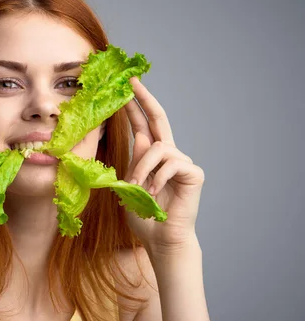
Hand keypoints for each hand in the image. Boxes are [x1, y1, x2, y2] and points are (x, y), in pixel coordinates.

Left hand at [122, 77, 204, 256]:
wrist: (161, 238)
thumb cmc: (145, 215)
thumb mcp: (130, 185)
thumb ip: (133, 162)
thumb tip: (134, 138)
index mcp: (151, 155)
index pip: (142, 125)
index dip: (135, 106)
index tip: (127, 86)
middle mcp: (168, 154)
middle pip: (159, 119)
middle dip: (145, 99)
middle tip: (133, 83)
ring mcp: (182, 162)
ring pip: (158, 148)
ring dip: (142, 168)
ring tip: (138, 188)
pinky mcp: (193, 172)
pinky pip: (171, 164)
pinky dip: (158, 179)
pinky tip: (154, 193)